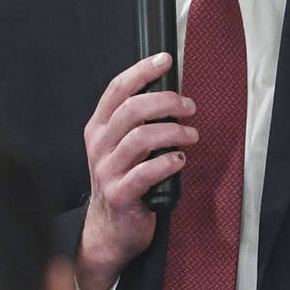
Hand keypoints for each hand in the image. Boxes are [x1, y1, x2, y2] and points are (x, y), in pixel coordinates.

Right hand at [75, 54, 197, 289]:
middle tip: (189, 106)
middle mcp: (99, 145)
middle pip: (132, 109)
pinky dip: (168, 162)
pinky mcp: (120, 194)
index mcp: (98, 128)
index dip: (142, 71)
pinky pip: (146, 172)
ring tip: (191, 135)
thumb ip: (137, 122)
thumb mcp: (121, 147)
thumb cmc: (124, 181)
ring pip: (141, 137)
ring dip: (173, 131)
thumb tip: (171, 95)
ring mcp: (107, 170)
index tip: (165, 60)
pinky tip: (180, 159)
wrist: (110, 229)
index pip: (117, 89)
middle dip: (166, 101)